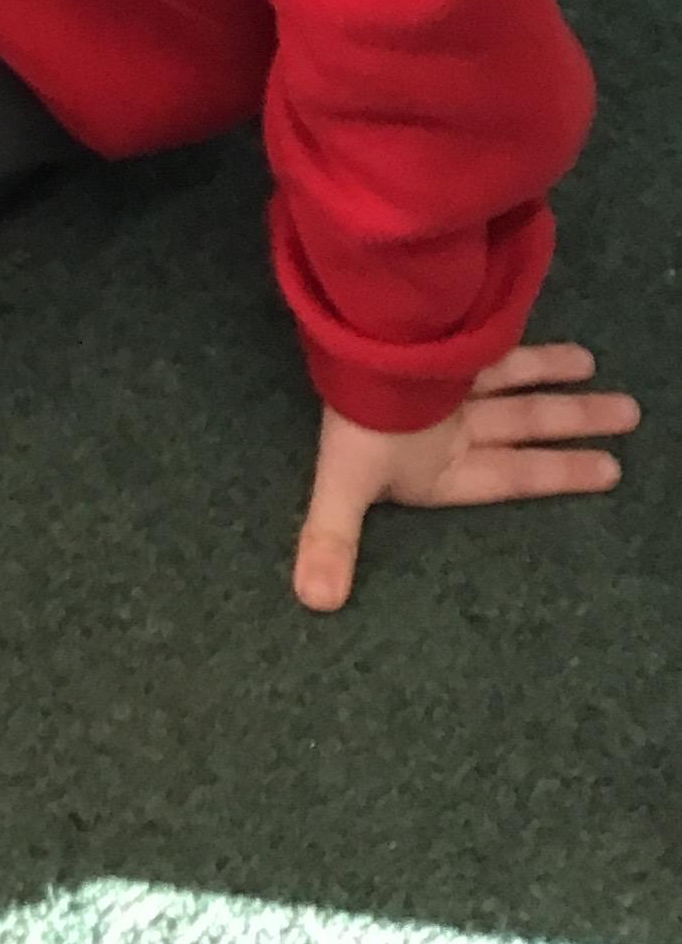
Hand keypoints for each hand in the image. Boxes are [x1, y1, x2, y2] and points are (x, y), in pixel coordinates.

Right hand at [292, 340, 638, 611]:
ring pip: (516, 386)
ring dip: (557, 379)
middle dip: (574, 421)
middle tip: (630, 414)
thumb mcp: (343, 484)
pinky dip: (526, 346)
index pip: (513, 475)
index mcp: (436, 467)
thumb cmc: (354, 422)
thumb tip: (313, 601)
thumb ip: (333, 539)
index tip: (609, 472)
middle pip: (523, 426)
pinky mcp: (446, 345)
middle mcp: (449, 428)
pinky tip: (562, 342)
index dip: (559, 473)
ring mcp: (450, 385)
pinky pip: (496, 347)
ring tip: (598, 371)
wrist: (346, 350)